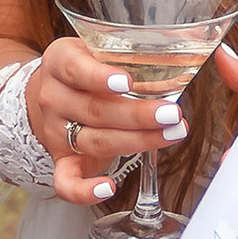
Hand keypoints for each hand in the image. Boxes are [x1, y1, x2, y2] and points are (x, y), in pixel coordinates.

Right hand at [25, 36, 187, 206]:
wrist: (53, 92)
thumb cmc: (87, 68)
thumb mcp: (97, 47)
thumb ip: (128, 52)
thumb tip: (184, 50)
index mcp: (60, 62)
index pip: (77, 69)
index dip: (100, 77)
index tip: (127, 82)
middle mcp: (53, 98)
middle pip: (96, 110)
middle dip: (138, 115)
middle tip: (171, 114)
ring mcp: (55, 132)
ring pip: (95, 141)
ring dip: (137, 142)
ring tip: (171, 135)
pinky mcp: (61, 160)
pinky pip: (66, 182)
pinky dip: (84, 191)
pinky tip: (108, 188)